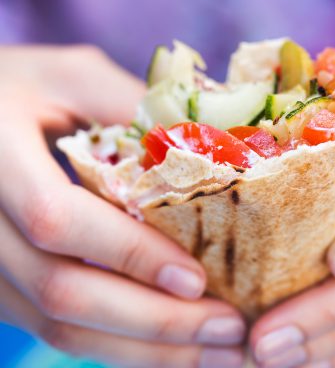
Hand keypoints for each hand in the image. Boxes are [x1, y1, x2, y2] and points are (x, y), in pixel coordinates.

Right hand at [0, 46, 243, 367]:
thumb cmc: (24, 85)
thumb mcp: (75, 76)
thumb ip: (134, 110)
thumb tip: (216, 155)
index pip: (57, 219)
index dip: (130, 255)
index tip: (198, 280)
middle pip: (62, 292)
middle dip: (154, 322)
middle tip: (229, 330)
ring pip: (60, 327)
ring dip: (144, 350)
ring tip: (217, 352)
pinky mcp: (6, 286)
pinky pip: (59, 329)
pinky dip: (120, 347)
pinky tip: (171, 348)